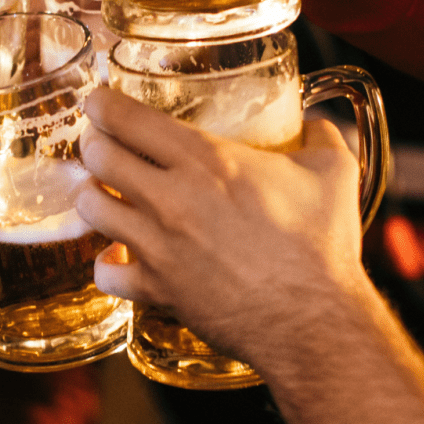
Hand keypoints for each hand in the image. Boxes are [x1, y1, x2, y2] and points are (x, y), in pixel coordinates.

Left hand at [75, 87, 363, 373]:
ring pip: (90, 208)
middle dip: (93, 146)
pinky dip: (106, 264)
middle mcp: (171, 198)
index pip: (128, 118)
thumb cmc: (323, 245)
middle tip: (100, 145)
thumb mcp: (333, 173)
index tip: (99, 103)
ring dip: (92, 196)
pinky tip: (118, 257)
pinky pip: (103, 272)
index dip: (103, 105)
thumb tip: (317, 119)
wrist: (315, 320)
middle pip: (98, 157)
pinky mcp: (156, 288)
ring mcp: (158, 245)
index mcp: (207, 160)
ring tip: (103, 194)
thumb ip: (322, 134)